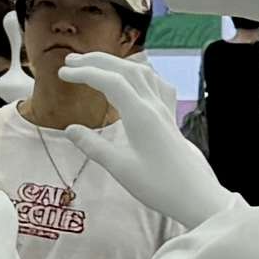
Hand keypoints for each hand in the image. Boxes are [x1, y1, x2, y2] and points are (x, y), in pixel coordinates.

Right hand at [62, 59, 234, 228]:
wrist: (196, 197)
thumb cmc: (159, 185)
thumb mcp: (120, 168)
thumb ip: (93, 146)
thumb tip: (70, 129)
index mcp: (140, 115)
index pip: (109, 81)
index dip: (84, 73)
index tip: (63, 74)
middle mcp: (154, 106)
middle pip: (126, 69)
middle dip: (97, 61)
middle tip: (71, 61)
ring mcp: (165, 110)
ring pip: (143, 73)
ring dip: (118, 64)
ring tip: (98, 65)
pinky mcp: (171, 118)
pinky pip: (158, 85)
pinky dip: (142, 74)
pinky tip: (137, 79)